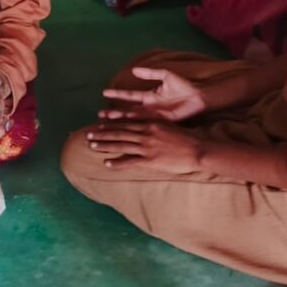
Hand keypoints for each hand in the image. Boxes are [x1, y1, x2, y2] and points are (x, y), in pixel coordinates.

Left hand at [85, 119, 202, 173]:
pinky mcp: (150, 160)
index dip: (111, 124)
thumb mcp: (169, 126)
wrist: (198, 150)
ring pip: (120, 145)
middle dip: (102, 134)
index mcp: (150, 124)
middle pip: (119, 133)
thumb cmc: (188, 139)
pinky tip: (106, 163)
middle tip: (88, 135)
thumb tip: (148, 127)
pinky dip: (117, 162)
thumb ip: (156, 126)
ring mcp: (146, 147)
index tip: (100, 124)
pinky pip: (129, 161)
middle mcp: (145, 133)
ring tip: (92, 145)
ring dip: (104, 145)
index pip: (126, 124)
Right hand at [99, 66, 207, 122]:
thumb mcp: (166, 75)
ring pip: (135, 118)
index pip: (130, 96)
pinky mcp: (164, 121)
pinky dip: (138, 125)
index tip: (104, 92)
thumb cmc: (185, 85)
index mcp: (150, 96)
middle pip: (129, 109)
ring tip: (109, 120)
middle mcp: (150, 107)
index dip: (117, 94)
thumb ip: (151, 73)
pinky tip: (128, 126)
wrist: (200, 96)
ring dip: (122, 119)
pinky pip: (148, 123)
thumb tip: (134, 70)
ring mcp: (156, 115)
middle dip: (115, 111)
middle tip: (100, 114)